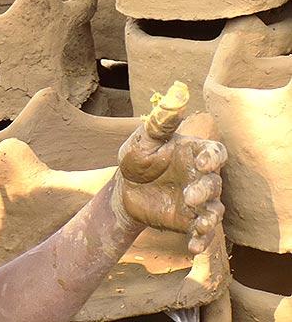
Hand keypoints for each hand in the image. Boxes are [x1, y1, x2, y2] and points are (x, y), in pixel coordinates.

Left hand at [115, 82, 226, 254]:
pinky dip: (200, 240)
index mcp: (193, 153)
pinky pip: (201, 232)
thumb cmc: (135, 158)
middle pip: (215, 183)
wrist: (122, 190)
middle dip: (206, 190)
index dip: (212, 158)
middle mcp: (200, 176)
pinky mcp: (188, 221)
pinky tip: (192, 247)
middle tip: (189, 195)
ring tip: (198, 224)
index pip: (214, 153)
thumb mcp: (143, 140)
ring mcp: (196, 201)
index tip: (201, 162)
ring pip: (214, 210)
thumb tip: (176, 91)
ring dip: (209, 218)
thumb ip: (160, 122)